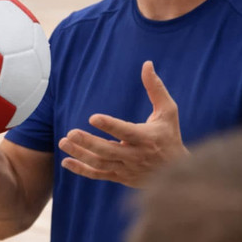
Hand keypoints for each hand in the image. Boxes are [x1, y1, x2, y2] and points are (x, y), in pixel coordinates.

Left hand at [58, 61, 187, 187]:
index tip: (93, 118)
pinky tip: (66, 162)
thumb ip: (155, 88)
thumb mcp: (168, 111)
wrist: (177, 172)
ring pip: (100, 163)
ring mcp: (127, 169)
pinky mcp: (120, 177)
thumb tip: (147, 64)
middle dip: (88, 142)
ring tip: (64, 142)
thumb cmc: (170, 135)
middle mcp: (136, 156)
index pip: (126, 132)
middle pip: (109, 151)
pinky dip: (81, 170)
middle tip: (71, 133)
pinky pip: (98, 174)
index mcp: (147, 138)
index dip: (110, 126)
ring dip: (80, 154)